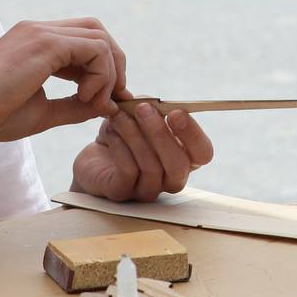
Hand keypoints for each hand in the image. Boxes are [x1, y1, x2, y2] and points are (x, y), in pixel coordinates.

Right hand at [0, 18, 125, 141]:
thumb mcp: (43, 112)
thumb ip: (75, 106)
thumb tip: (108, 107)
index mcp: (36, 42)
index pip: (84, 40)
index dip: (103, 68)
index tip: (106, 99)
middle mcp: (40, 30)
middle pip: (97, 31)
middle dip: (114, 64)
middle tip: (111, 97)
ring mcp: (42, 32)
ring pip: (100, 38)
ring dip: (108, 72)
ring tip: (92, 101)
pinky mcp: (46, 42)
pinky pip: (95, 48)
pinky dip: (101, 73)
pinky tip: (85, 96)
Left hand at [69, 93, 215, 201]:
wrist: (94, 160)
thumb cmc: (124, 136)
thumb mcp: (139, 117)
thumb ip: (152, 109)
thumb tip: (154, 102)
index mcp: (185, 159)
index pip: (202, 153)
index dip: (192, 134)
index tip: (175, 112)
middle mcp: (171, 179)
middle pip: (178, 165)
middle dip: (160, 134)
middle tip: (143, 109)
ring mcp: (148, 191)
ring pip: (151, 167)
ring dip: (134, 135)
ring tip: (119, 115)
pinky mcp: (122, 194)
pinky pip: (128, 172)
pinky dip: (120, 147)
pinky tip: (110, 131)